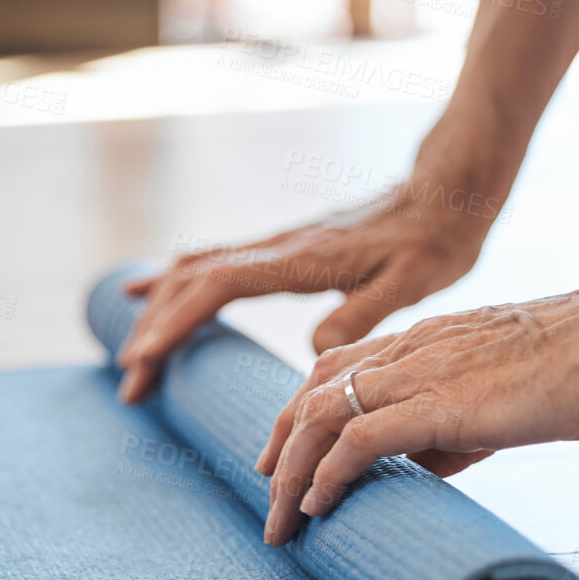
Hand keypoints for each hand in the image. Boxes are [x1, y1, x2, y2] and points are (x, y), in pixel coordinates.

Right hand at [116, 178, 498, 402]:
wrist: (447, 194)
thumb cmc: (434, 242)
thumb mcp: (410, 284)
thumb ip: (360, 314)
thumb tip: (312, 350)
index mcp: (301, 259)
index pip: (216, 287)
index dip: (175, 322)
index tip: (143, 360)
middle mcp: (279, 247)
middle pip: (193, 281)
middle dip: (155, 331)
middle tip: (131, 385)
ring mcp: (278, 245)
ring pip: (197, 269)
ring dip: (160, 309)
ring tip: (134, 353)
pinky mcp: (286, 248)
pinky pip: (215, 263)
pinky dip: (178, 282)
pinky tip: (156, 293)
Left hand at [255, 266, 578, 544]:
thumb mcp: (513, 395)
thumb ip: (462, 424)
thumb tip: (423, 465)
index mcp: (433, 338)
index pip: (338, 367)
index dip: (301, 414)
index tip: (284, 462)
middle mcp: (418, 346)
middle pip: (314, 389)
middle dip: (280, 447)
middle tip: (265, 501)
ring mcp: (431, 368)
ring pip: (324, 412)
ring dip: (291, 472)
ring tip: (281, 523)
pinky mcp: (451, 400)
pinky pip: (362, 436)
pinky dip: (329, 474)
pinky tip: (319, 507)